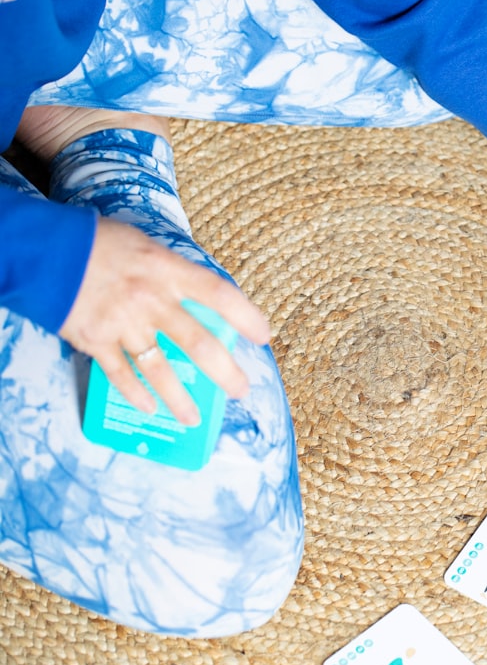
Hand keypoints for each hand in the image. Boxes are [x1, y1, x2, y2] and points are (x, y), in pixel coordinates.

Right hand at [60, 219, 271, 424]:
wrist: (46, 250)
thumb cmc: (101, 244)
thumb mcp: (147, 247)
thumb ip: (174, 274)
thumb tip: (204, 300)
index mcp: (167, 271)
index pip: (218, 294)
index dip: (246, 316)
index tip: (263, 336)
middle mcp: (151, 300)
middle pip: (198, 343)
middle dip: (225, 372)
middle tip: (242, 390)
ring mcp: (123, 323)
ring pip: (160, 369)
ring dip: (180, 399)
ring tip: (194, 420)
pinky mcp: (95, 340)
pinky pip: (121, 374)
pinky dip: (136, 394)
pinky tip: (150, 409)